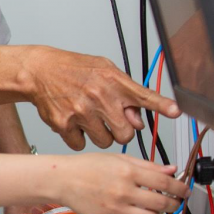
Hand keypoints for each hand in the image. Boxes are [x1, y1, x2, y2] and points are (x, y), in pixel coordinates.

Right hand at [25, 47, 180, 149]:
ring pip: (105, 142)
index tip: (175, 111)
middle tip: (109, 121)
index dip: (161, 105)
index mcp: (112, 81)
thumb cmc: (73, 69)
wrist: (39, 71)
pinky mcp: (63, 124)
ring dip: (100, 135)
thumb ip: (126, 93)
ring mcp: (81, 111)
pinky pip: (81, 144)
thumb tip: (139, 120)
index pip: (143, 95)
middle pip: (126, 134)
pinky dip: (79, 138)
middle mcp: (98, 96)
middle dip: (120, 131)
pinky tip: (74, 124)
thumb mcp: (105, 70)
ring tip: (89, 120)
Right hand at [53, 154, 187, 213]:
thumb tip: (170, 170)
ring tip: (150, 207)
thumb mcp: (118, 158)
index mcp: (127, 172)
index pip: (165, 183)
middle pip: (162, 203)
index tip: (184, 190)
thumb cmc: (87, 167)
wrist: (62, 179)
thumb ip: (147, 166)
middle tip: (172, 201)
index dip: (180, 188)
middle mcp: (123, 191)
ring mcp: (116, 209)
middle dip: (173, 203)